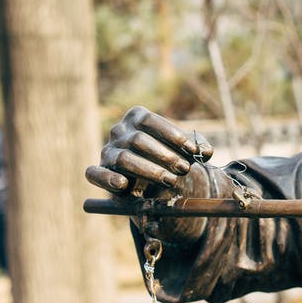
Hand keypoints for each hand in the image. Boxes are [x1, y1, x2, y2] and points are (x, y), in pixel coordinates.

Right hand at [85, 106, 212, 197]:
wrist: (149, 177)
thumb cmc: (168, 156)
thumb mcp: (184, 149)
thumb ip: (198, 147)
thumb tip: (207, 151)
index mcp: (136, 117)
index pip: (150, 121)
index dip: (173, 135)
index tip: (193, 151)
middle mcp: (119, 131)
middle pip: (139, 140)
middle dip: (165, 156)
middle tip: (185, 170)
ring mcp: (107, 151)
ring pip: (124, 159)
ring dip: (150, 171)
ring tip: (171, 181)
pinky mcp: (99, 171)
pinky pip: (94, 173)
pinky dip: (107, 178)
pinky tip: (123, 184)